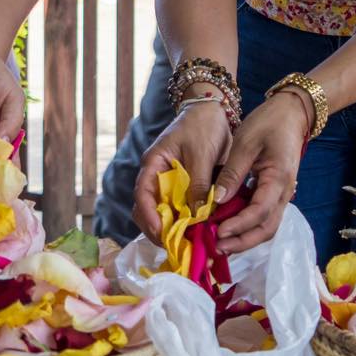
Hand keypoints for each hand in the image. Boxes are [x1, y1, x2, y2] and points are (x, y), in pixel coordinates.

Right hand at [131, 100, 232, 244]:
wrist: (213, 110)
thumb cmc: (203, 125)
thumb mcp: (201, 154)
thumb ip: (198, 183)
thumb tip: (196, 214)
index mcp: (153, 164)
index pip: (142, 195)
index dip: (149, 217)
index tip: (162, 233)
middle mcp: (157, 176)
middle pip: (148, 209)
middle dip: (159, 229)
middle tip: (178, 245)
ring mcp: (169, 182)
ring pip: (164, 211)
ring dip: (174, 227)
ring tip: (189, 243)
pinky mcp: (183, 186)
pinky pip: (180, 208)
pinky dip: (187, 220)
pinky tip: (198, 231)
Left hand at [212, 93, 306, 253]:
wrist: (291, 113)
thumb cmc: (269, 123)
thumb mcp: (245, 143)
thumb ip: (232, 173)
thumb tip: (217, 200)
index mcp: (278, 179)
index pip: (260, 212)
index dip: (239, 225)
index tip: (218, 231)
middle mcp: (285, 192)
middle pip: (267, 228)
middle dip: (242, 241)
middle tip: (217, 247)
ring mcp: (283, 194)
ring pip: (267, 226)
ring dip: (245, 237)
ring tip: (221, 242)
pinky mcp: (276, 193)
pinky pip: (264, 216)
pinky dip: (248, 226)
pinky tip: (229, 226)